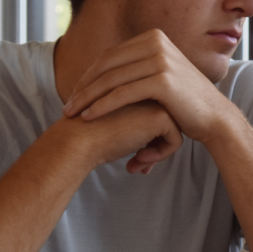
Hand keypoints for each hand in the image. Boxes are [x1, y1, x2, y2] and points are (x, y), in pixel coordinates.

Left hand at [62, 29, 234, 144]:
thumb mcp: (161, 73)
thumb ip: (139, 65)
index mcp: (154, 37)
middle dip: (83, 87)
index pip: (110, 55)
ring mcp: (160, 60)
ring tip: (72, 114)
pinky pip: (122, 93)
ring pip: (111, 80)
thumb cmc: (184, 101)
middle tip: (67, 106)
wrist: (214, 117)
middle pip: (107, 65)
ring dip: (87, 98)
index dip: (88, 75)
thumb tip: (110, 66)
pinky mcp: (162, 80)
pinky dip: (102, 106)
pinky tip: (89, 117)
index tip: (74, 94)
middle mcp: (157, 43)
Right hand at [62, 99, 183, 173]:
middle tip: (136, 164)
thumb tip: (155, 146)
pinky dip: (161, 155)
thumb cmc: (91, 135)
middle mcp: (150, 89)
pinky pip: (176, 141)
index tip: (135, 156)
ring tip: (136, 164)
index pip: (158, 117)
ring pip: (175, 130)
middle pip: (168, 123)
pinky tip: (138, 160)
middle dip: (155, 147)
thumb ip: (137, 128)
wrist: (76, 139)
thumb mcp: (118, 126)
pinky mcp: (161, 115)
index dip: (149, 140)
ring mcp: (157, 100)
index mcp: (140, 87)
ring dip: (158, 152)